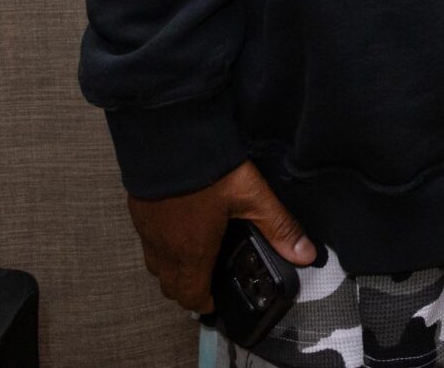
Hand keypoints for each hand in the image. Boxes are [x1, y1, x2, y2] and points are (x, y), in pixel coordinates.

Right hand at [123, 160, 314, 313]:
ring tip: (194, 256)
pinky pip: (147, 242)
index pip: (190, 296)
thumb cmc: (208, 170)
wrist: (168, 138)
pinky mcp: (138, 213)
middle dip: (188, 290)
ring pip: (155, 266)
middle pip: (170, 286)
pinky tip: (179, 227)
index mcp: (191, 252)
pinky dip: (161, 246)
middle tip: (208, 281)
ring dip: (173, 269)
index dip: (204, 304)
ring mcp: (147, 232)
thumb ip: (279, 227)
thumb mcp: (252, 197)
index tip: (217, 300)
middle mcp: (164, 249)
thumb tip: (305, 254)